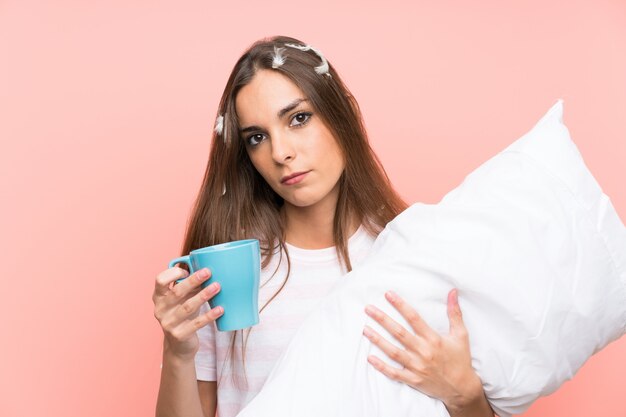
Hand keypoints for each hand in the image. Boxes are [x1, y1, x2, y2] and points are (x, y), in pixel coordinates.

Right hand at [153, 266, 223, 359]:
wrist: (178, 345)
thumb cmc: (182, 313)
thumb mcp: (182, 298)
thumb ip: (190, 285)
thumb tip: (207, 268)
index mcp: (158, 297)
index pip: (160, 280)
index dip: (174, 273)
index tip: (188, 269)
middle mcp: (160, 309)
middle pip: (176, 292)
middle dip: (193, 280)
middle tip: (208, 272)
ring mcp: (168, 323)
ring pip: (187, 307)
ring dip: (203, 296)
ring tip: (217, 287)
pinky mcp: (179, 335)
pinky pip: (197, 323)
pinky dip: (209, 315)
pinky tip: (220, 309)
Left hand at [362, 289, 486, 413]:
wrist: (462, 389)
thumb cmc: (460, 359)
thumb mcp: (461, 335)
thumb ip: (455, 313)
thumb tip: (453, 291)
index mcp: (433, 339)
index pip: (414, 318)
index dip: (400, 305)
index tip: (388, 294)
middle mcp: (423, 351)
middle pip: (399, 332)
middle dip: (382, 319)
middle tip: (368, 309)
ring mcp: (417, 367)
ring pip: (393, 352)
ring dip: (378, 340)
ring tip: (365, 329)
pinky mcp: (413, 380)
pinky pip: (394, 373)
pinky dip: (382, 367)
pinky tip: (370, 358)